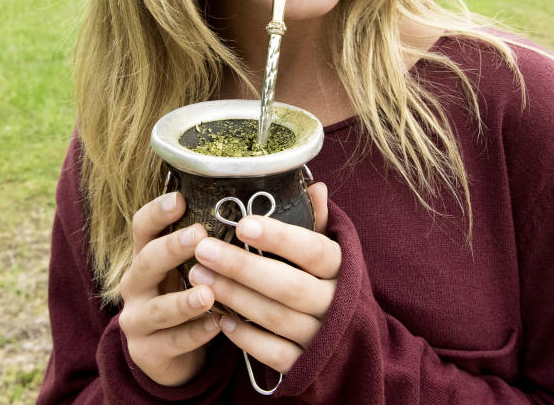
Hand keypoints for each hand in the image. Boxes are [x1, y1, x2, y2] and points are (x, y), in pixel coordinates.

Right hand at [117, 191, 220, 385]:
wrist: (171, 353)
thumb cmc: (185, 296)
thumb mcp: (187, 268)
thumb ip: (202, 245)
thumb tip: (244, 211)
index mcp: (145, 257)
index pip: (142, 228)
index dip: (157, 212)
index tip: (179, 199)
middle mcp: (135, 285)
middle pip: (145, 262)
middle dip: (171, 248)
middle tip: (198, 236)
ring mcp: (137, 320)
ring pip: (157, 309)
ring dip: (183, 301)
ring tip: (208, 293)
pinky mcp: (146, 352)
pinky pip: (172, 342)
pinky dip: (196, 334)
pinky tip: (218, 324)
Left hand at [188, 182, 339, 373]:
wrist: (354, 341)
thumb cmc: (328, 283)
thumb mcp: (328, 252)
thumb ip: (317, 222)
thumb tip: (316, 186)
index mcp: (342, 267)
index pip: (313, 249)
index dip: (280, 237)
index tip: (243, 224)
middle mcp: (337, 303)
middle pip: (289, 285)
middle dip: (242, 267)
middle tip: (203, 250)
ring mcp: (323, 337)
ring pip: (277, 318)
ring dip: (235, 297)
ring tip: (199, 276)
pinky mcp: (308, 366)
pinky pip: (275, 354)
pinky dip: (247, 337)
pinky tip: (221, 319)